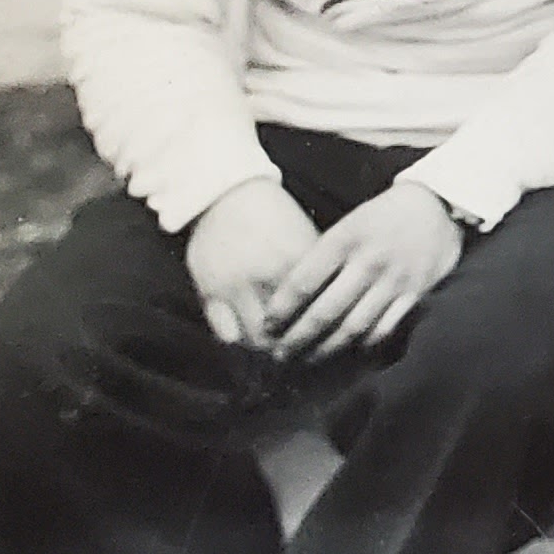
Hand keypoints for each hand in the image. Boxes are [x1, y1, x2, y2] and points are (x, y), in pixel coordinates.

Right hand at [181, 179, 319, 351]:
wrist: (225, 194)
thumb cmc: (275, 216)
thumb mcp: (306, 238)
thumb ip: (323, 273)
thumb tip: (344, 309)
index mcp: (298, 261)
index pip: (319, 312)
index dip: (328, 335)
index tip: (335, 344)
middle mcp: (265, 276)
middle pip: (288, 333)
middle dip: (299, 351)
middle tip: (306, 358)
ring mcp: (234, 286)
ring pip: (256, 340)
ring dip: (269, 352)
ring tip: (280, 356)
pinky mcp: (209, 291)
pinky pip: (225, 334)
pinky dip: (240, 345)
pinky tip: (251, 344)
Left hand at [262, 182, 466, 361]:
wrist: (436, 206)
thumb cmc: (382, 215)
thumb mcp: (348, 223)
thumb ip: (323, 254)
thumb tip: (289, 294)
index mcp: (344, 239)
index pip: (302, 282)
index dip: (281, 310)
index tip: (266, 327)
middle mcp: (368, 261)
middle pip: (325, 311)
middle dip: (298, 338)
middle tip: (280, 355)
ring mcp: (394, 280)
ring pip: (354, 325)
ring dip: (327, 348)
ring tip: (309, 359)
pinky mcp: (415, 293)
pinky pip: (384, 327)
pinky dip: (363, 344)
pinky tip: (348, 351)